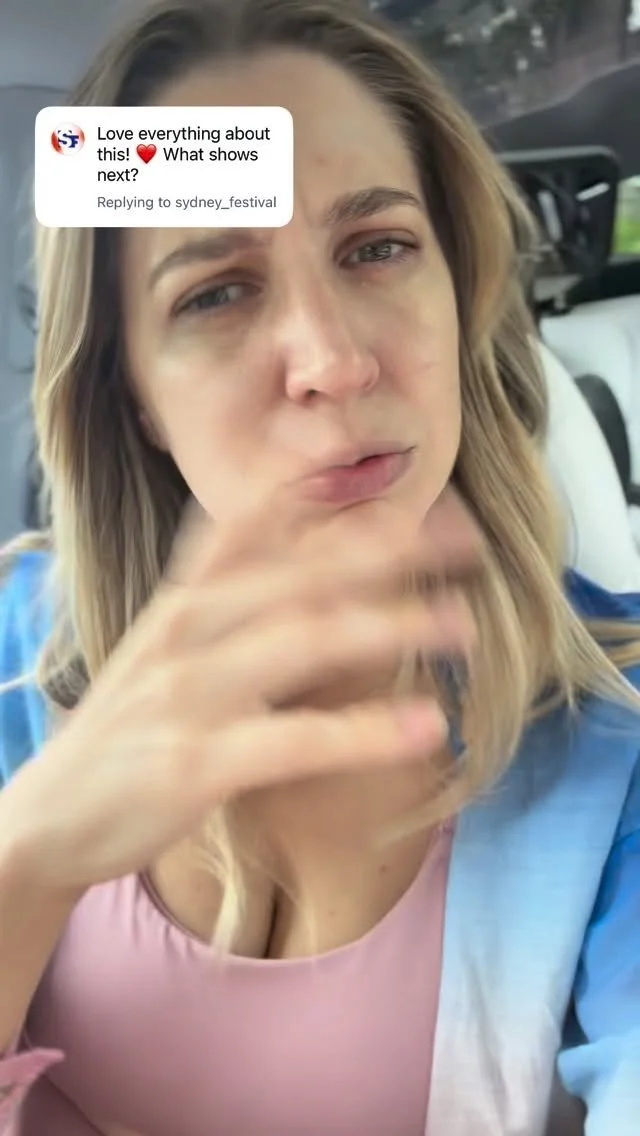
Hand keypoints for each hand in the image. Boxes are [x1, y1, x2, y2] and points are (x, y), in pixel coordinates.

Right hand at [1, 485, 478, 894]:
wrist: (48, 815)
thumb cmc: (127, 730)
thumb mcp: (166, 647)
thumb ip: (225, 599)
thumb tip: (298, 560)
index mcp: (185, 599)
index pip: (262, 524)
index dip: (338, 500)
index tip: (413, 492)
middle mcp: (187, 629)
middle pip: (300, 571)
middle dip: (387, 550)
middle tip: (467, 539)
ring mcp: (187, 692)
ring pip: (302, 639)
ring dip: (391, 625)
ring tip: (462, 626)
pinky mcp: (194, 762)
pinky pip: (295, 737)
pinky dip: (365, 731)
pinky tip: (426, 727)